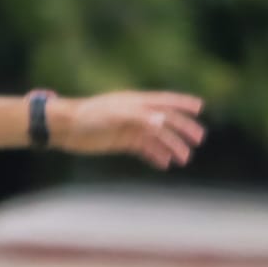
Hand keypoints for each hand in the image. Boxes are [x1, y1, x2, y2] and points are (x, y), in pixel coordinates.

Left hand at [53, 91, 204, 168]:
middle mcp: (136, 113)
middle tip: (199, 140)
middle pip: (165, 121)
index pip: (165, 101)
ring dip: (171, 147)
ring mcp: (130, 127)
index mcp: (137, 102)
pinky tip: (165, 164)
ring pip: (156, 138)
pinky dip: (155, 155)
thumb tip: (162, 122)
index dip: (183, 104)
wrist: (67, 127)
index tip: (200, 108)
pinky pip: (143, 148)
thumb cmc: (89, 116)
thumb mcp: (115, 115)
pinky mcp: (122, 140)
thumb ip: (139, 117)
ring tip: (184, 159)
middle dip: (182, 130)